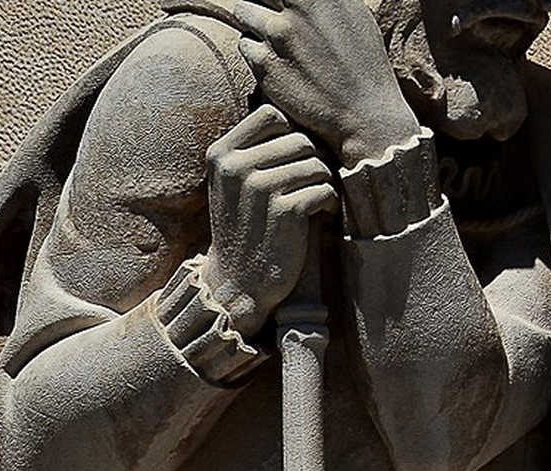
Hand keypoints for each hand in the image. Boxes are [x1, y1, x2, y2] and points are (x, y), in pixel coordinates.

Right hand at [197, 104, 338, 336]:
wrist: (239, 283)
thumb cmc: (248, 225)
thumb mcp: (238, 181)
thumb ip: (258, 146)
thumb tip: (303, 107)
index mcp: (221, 154)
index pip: (273, 115)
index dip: (293, 132)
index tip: (295, 159)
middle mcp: (235, 167)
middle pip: (300, 138)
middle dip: (314, 160)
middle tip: (311, 185)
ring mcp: (258, 189)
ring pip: (316, 162)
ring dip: (323, 182)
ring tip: (313, 201)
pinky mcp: (283, 211)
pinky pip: (324, 187)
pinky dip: (329, 201)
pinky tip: (319, 215)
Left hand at [225, 0, 423, 167]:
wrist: (363, 110)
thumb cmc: (362, 60)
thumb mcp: (351, 12)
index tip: (276, 2)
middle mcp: (299, 6)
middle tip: (272, 12)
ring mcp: (278, 34)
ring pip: (243, 10)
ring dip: (252, 19)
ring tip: (271, 34)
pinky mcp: (264, 64)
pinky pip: (243, 43)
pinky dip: (252, 48)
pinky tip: (270, 59)